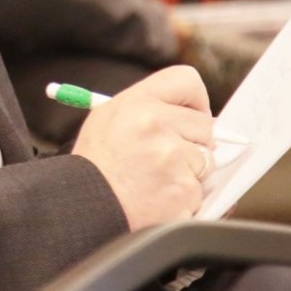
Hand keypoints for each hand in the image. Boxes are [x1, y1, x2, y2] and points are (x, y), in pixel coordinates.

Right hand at [70, 65, 214, 229]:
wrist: (85, 209)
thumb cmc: (95, 166)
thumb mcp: (107, 119)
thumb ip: (148, 108)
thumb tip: (189, 112)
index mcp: (138, 102)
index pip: (187, 81)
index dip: (195, 99)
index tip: (192, 114)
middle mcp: (156, 125)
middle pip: (205, 124)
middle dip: (192, 141)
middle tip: (165, 155)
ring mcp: (172, 158)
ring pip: (206, 159)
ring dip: (188, 171)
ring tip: (156, 179)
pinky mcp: (183, 189)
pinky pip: (199, 190)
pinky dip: (183, 197)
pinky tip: (158, 197)